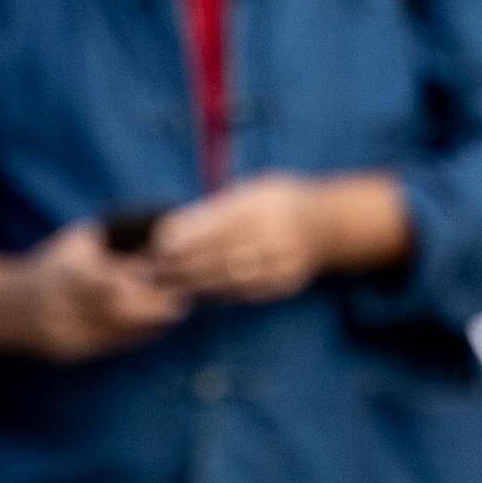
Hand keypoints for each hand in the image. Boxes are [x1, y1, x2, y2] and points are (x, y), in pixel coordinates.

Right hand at [0, 223, 187, 360]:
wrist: (7, 306)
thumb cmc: (55, 263)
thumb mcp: (80, 240)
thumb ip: (118, 236)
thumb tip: (164, 230)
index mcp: (68, 272)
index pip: (113, 281)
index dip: (143, 282)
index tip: (171, 275)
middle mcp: (63, 304)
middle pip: (117, 310)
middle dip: (153, 307)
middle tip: (181, 300)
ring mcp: (63, 331)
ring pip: (116, 332)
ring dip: (150, 324)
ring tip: (173, 312)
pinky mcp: (67, 352)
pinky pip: (108, 347)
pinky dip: (135, 338)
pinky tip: (154, 329)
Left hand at [151, 177, 357, 303]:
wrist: (327, 226)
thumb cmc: (279, 202)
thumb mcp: (252, 190)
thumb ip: (217, 209)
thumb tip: (172, 228)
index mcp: (265, 205)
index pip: (218, 224)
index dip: (187, 236)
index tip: (159, 242)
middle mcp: (276, 234)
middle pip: (220, 254)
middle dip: (183, 263)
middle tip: (153, 268)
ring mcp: (282, 263)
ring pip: (228, 278)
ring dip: (192, 282)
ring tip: (167, 282)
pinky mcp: (283, 285)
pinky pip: (242, 292)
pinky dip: (214, 292)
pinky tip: (194, 290)